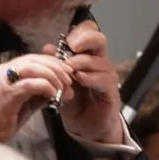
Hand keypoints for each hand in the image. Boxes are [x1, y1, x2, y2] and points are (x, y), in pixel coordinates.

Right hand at [0, 53, 73, 144]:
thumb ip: (39, 94)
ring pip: (33, 68)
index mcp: (5, 71)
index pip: (32, 58)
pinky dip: (46, 86)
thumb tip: (61, 89)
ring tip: (63, 88)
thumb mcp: (24, 104)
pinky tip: (53, 94)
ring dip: (53, 76)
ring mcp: (2, 81)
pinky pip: (30, 84)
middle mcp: (2, 71)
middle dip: (56, 67)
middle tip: (70, 79)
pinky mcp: (5, 94)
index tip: (67, 72)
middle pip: (34, 59)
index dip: (53, 62)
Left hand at [47, 19, 127, 145]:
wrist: (86, 127)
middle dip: (84, 39)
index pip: (89, 34)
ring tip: (69, 69)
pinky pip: (103, 79)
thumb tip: (46, 47)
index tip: (65, 41)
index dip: (79, 32)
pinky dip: (90, 77)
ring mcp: (107, 75)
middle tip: (71, 47)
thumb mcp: (60, 83)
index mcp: (87, 56)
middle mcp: (99, 62)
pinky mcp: (111, 91)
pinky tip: (79, 80)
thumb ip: (55, 66)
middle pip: (99, 39)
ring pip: (99, 60)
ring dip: (82, 62)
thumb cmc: (75, 103)